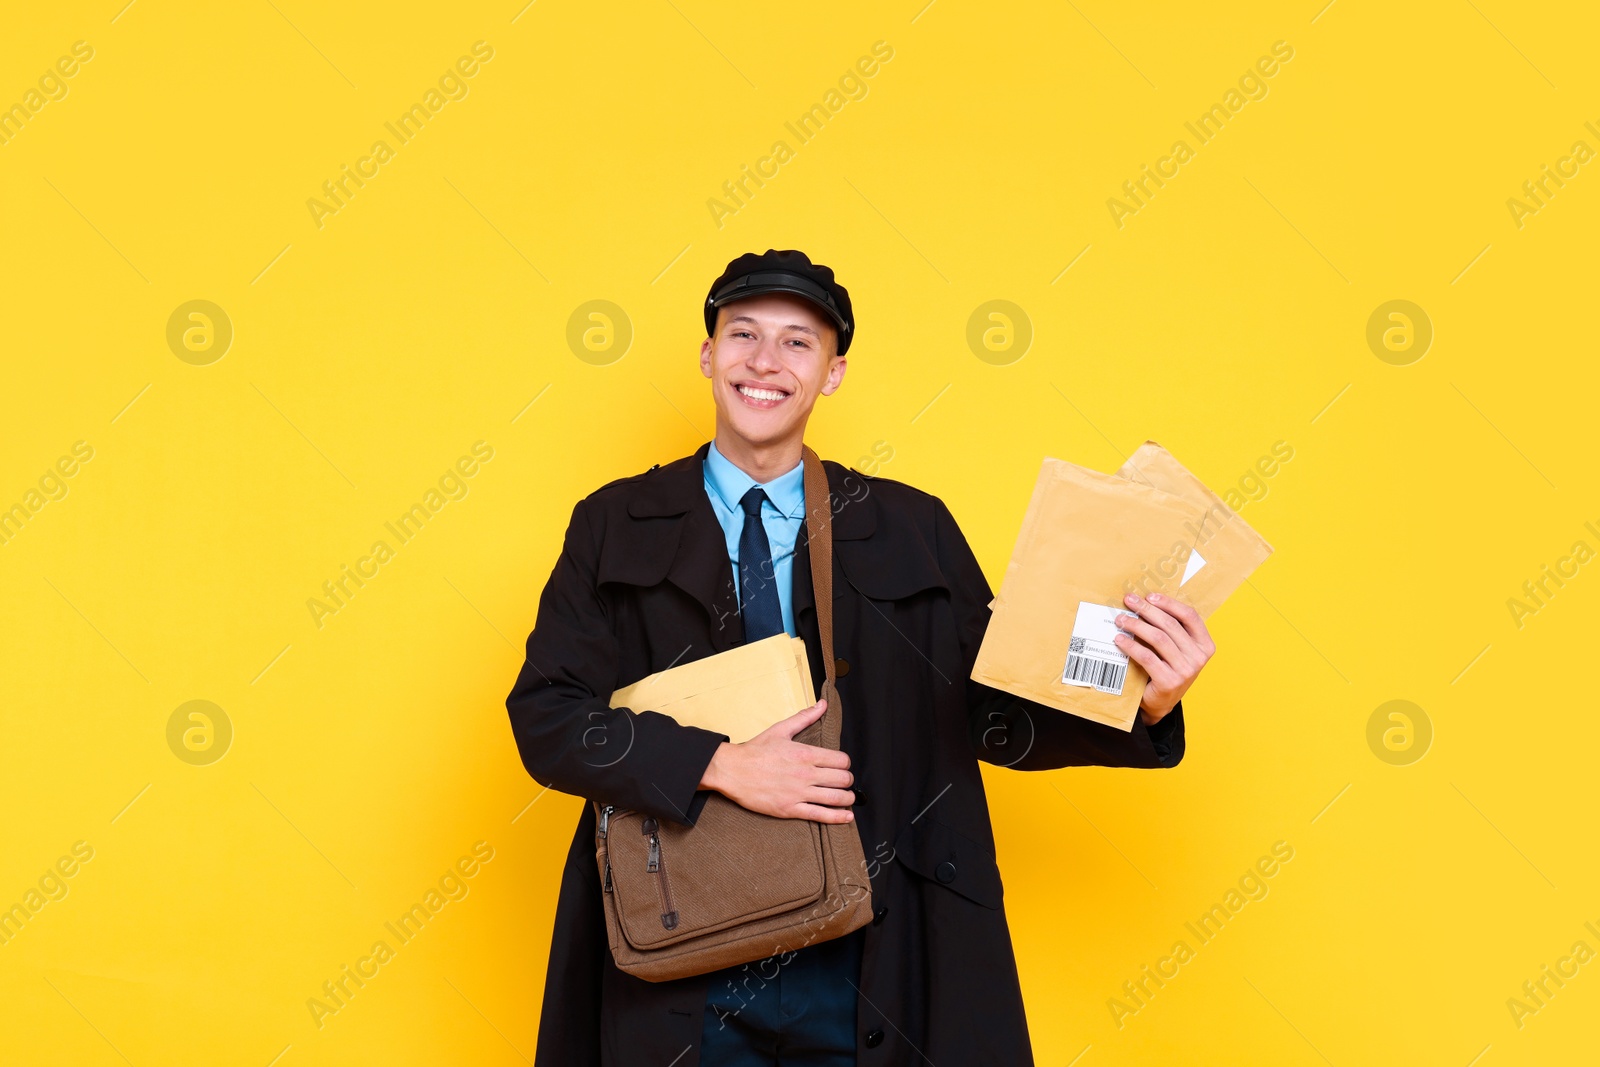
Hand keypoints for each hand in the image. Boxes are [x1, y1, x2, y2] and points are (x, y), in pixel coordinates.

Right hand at [697, 699, 854, 822]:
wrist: (732, 771)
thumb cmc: (755, 751)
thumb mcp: (780, 729)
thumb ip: (805, 717)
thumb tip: (823, 704)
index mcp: (805, 753)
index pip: (841, 760)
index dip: (845, 764)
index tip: (841, 766)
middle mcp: (805, 774)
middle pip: (843, 779)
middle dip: (848, 781)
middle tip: (844, 782)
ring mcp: (798, 793)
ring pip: (836, 798)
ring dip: (848, 798)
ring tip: (848, 798)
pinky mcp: (790, 809)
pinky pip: (820, 815)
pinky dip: (838, 817)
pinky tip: (847, 816)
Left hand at [1113, 592, 1214, 725]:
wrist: (1161, 702)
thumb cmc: (1167, 669)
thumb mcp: (1177, 649)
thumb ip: (1170, 630)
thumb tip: (1144, 602)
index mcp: (1205, 645)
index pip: (1190, 616)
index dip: (1169, 603)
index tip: (1150, 596)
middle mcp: (1199, 657)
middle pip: (1170, 625)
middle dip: (1147, 610)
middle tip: (1129, 601)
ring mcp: (1185, 670)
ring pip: (1158, 638)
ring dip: (1136, 625)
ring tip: (1121, 620)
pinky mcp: (1169, 681)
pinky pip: (1146, 657)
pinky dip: (1131, 645)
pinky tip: (1119, 639)